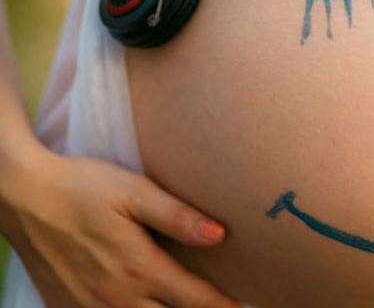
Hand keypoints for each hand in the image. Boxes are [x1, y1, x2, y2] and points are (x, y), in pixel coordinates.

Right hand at [0, 143, 242, 307]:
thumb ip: (178, 216)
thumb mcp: (134, 192)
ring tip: (184, 307)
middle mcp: (115, 298)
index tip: (241, 307)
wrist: (22, 197)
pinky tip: (139, 305)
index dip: (221, 305)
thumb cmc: (81, 188)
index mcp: (138, 268)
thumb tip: (219, 235)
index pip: (194, 299)